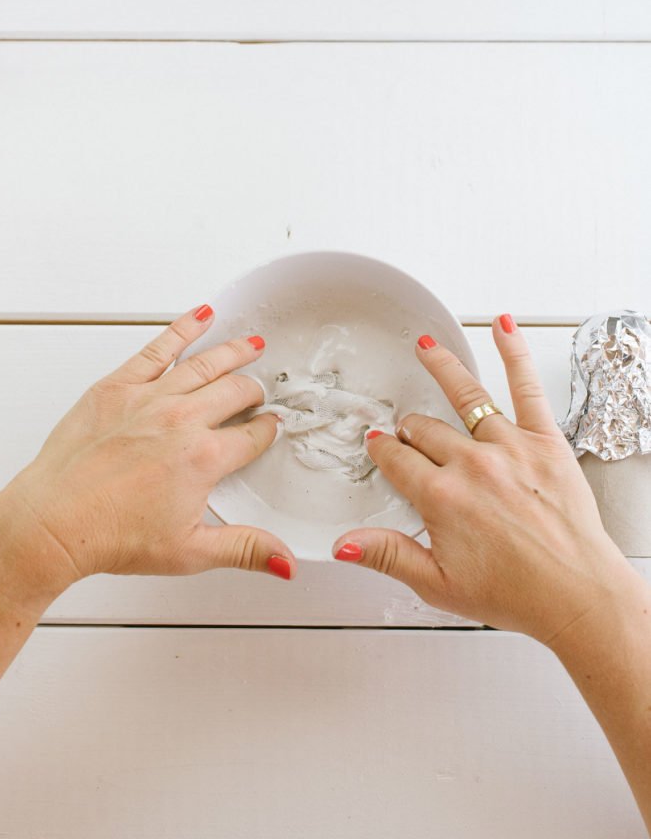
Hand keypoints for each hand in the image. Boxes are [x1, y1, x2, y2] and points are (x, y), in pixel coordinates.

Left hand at [0, 305, 295, 597]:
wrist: (53, 523)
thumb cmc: (110, 535)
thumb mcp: (190, 552)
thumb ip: (245, 549)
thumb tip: (284, 561)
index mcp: (204, 458)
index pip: (253, 435)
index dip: (267, 430)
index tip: (270, 427)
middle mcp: (182, 421)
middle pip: (236, 392)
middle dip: (255, 391)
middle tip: (260, 392)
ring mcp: (150, 399)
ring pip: (206, 364)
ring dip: (235, 352)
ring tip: (252, 344)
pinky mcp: (118, 386)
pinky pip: (159, 349)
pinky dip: (183, 330)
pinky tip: (200, 317)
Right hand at [332, 314, 632, 644]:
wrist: (577, 595)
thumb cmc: (517, 594)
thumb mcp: (438, 585)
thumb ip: (387, 555)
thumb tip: (345, 544)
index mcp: (441, 497)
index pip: (397, 460)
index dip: (383, 451)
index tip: (379, 447)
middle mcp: (471, 465)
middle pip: (424, 430)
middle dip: (409, 429)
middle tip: (407, 430)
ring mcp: (509, 447)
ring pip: (465, 396)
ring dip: (441, 369)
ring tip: (427, 348)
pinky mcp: (544, 441)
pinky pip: (526, 387)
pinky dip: (514, 353)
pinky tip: (503, 328)